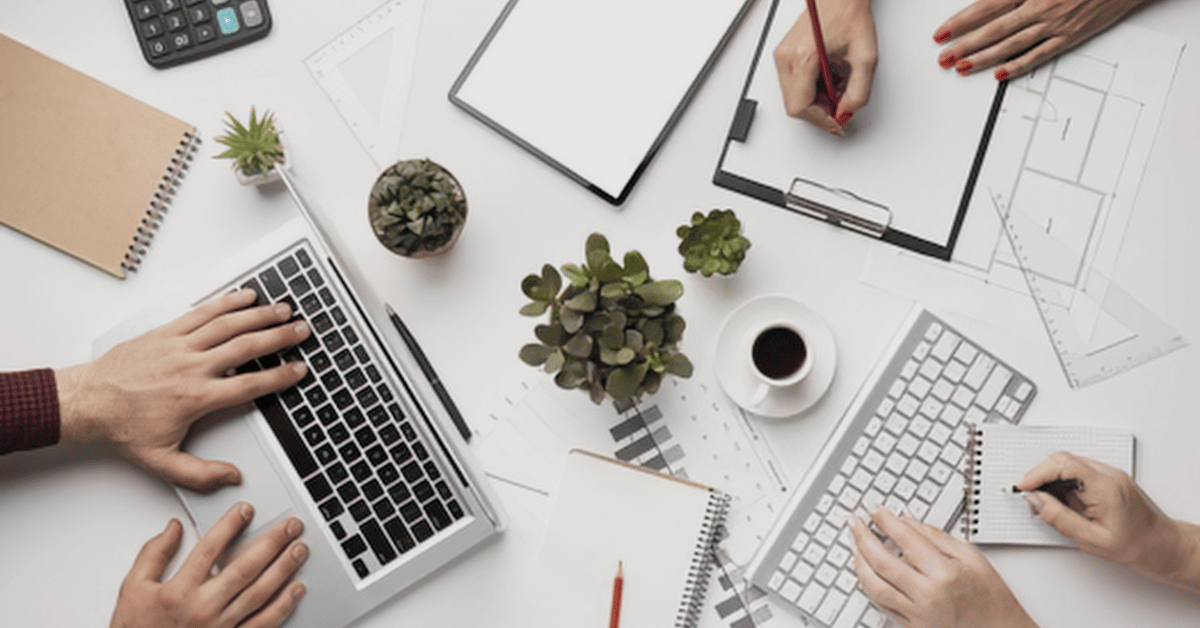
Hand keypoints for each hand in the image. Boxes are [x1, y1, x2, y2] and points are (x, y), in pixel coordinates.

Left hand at [56, 288, 309, 491]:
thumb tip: (231, 477)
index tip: (298, 370)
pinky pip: (201, 313)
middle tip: (301, 331)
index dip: (279, 377)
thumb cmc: (122, 427)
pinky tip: (244, 297)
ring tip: (282, 310)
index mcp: (197, 397)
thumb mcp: (161, 462)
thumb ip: (200, 474)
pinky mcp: (165, 333)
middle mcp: (192, 367)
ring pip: (228, 324)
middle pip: (246, 346)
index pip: (249, 384)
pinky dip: (226, 303)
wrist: (86, 402)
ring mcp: (178, 346)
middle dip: (280, 337)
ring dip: (259, 315)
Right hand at [110, 503, 307, 627]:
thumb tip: (173, 528)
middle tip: (291, 526)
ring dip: (284, 569)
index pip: (210, 548)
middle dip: (272, 543)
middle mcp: (203, 609)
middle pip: (245, 568)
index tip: (246, 509)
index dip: (230, 525)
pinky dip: (283, 606)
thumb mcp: (133, 589)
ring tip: (299, 549)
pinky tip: (296, 590)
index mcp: (178, 592)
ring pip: (260, 594)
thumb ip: (153, 554)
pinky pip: (264, 624)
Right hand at [774, 0, 877, 133]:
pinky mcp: (784, 55)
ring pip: (792, 97)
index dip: (821, 120)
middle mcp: (787, 58)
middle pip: (794, 105)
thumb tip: (847, 111)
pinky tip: (828, 78)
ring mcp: (783, 56)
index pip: (801, 107)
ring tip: (837, 85)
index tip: (836, 122)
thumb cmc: (849, 14)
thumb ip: (858, 92)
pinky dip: (811, 88)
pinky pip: (792, 84)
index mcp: (804, 57)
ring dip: (816, 100)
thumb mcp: (865, 57)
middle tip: (840, 103)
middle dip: (819, 110)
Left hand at [849, 508, 1037, 627]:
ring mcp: (918, 615)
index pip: (904, 538)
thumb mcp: (971, 557)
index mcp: (945, 572)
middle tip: (853, 523)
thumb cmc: (990, 597)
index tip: (874, 510)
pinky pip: (881, 605)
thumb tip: (906, 519)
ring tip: (854, 546)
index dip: (885, 520)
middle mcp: (928, 595)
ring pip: (874, 585)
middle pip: (881, 560)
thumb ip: (935, 536)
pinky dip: (869, 586)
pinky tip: (866, 572)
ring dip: (859, 562)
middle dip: (862, 537)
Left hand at [933, 0, 1150, 80]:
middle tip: (943, 57)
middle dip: (965, 45)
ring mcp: (1056, 23)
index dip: (961, 21)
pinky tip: (1000, 74)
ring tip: (962, 68)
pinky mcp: (1071, 36)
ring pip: (1012, 44)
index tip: (941, 33)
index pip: (987, 6)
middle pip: (994, 28)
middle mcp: (1041, 5)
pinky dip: (1019, 65)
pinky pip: (1040, 54)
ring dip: (984, 58)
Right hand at [1016, 451, 1189, 581]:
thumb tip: (1036, 501)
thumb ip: (1059, 518)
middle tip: (1031, 496)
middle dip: (1040, 475)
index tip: (1023, 487)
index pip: (1062, 465)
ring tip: (1047, 502)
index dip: (1036, 473)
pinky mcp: (1109, 478)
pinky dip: (1063, 480)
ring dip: (1051, 478)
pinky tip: (1062, 499)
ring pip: (1069, 462)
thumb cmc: (1134, 546)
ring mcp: (1110, 474)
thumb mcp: (1090, 540)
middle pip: (1063, 459)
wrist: (1162, 546)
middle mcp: (1109, 475)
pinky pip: (1079, 470)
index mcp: (1105, 488)